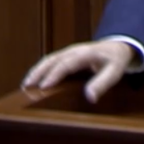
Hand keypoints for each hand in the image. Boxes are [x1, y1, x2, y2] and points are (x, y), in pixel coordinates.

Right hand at [21, 40, 136, 102]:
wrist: (117, 46)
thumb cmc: (115, 60)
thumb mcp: (114, 72)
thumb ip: (102, 83)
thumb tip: (90, 98)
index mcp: (85, 53)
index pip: (66, 63)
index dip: (54, 74)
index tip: (43, 86)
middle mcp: (74, 50)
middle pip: (52, 59)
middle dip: (39, 72)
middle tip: (27, 87)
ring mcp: (68, 51)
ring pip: (48, 59)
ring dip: (36, 71)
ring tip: (26, 85)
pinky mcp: (65, 55)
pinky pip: (50, 61)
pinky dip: (40, 69)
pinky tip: (34, 80)